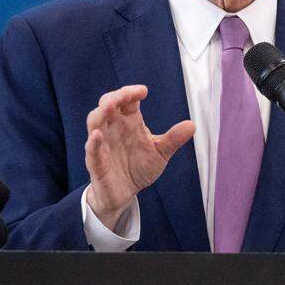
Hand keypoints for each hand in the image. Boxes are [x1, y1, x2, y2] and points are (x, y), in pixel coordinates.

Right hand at [84, 85, 193, 228]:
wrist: (125, 194)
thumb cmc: (139, 168)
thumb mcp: (160, 153)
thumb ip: (173, 139)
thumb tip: (192, 125)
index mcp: (129, 122)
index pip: (127, 100)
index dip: (132, 92)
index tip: (143, 91)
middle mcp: (113, 128)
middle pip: (107, 105)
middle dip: (115, 97)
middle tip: (126, 94)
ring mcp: (102, 144)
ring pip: (95, 122)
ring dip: (100, 113)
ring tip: (109, 106)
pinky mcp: (96, 162)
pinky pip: (91, 150)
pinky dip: (93, 142)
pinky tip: (97, 136)